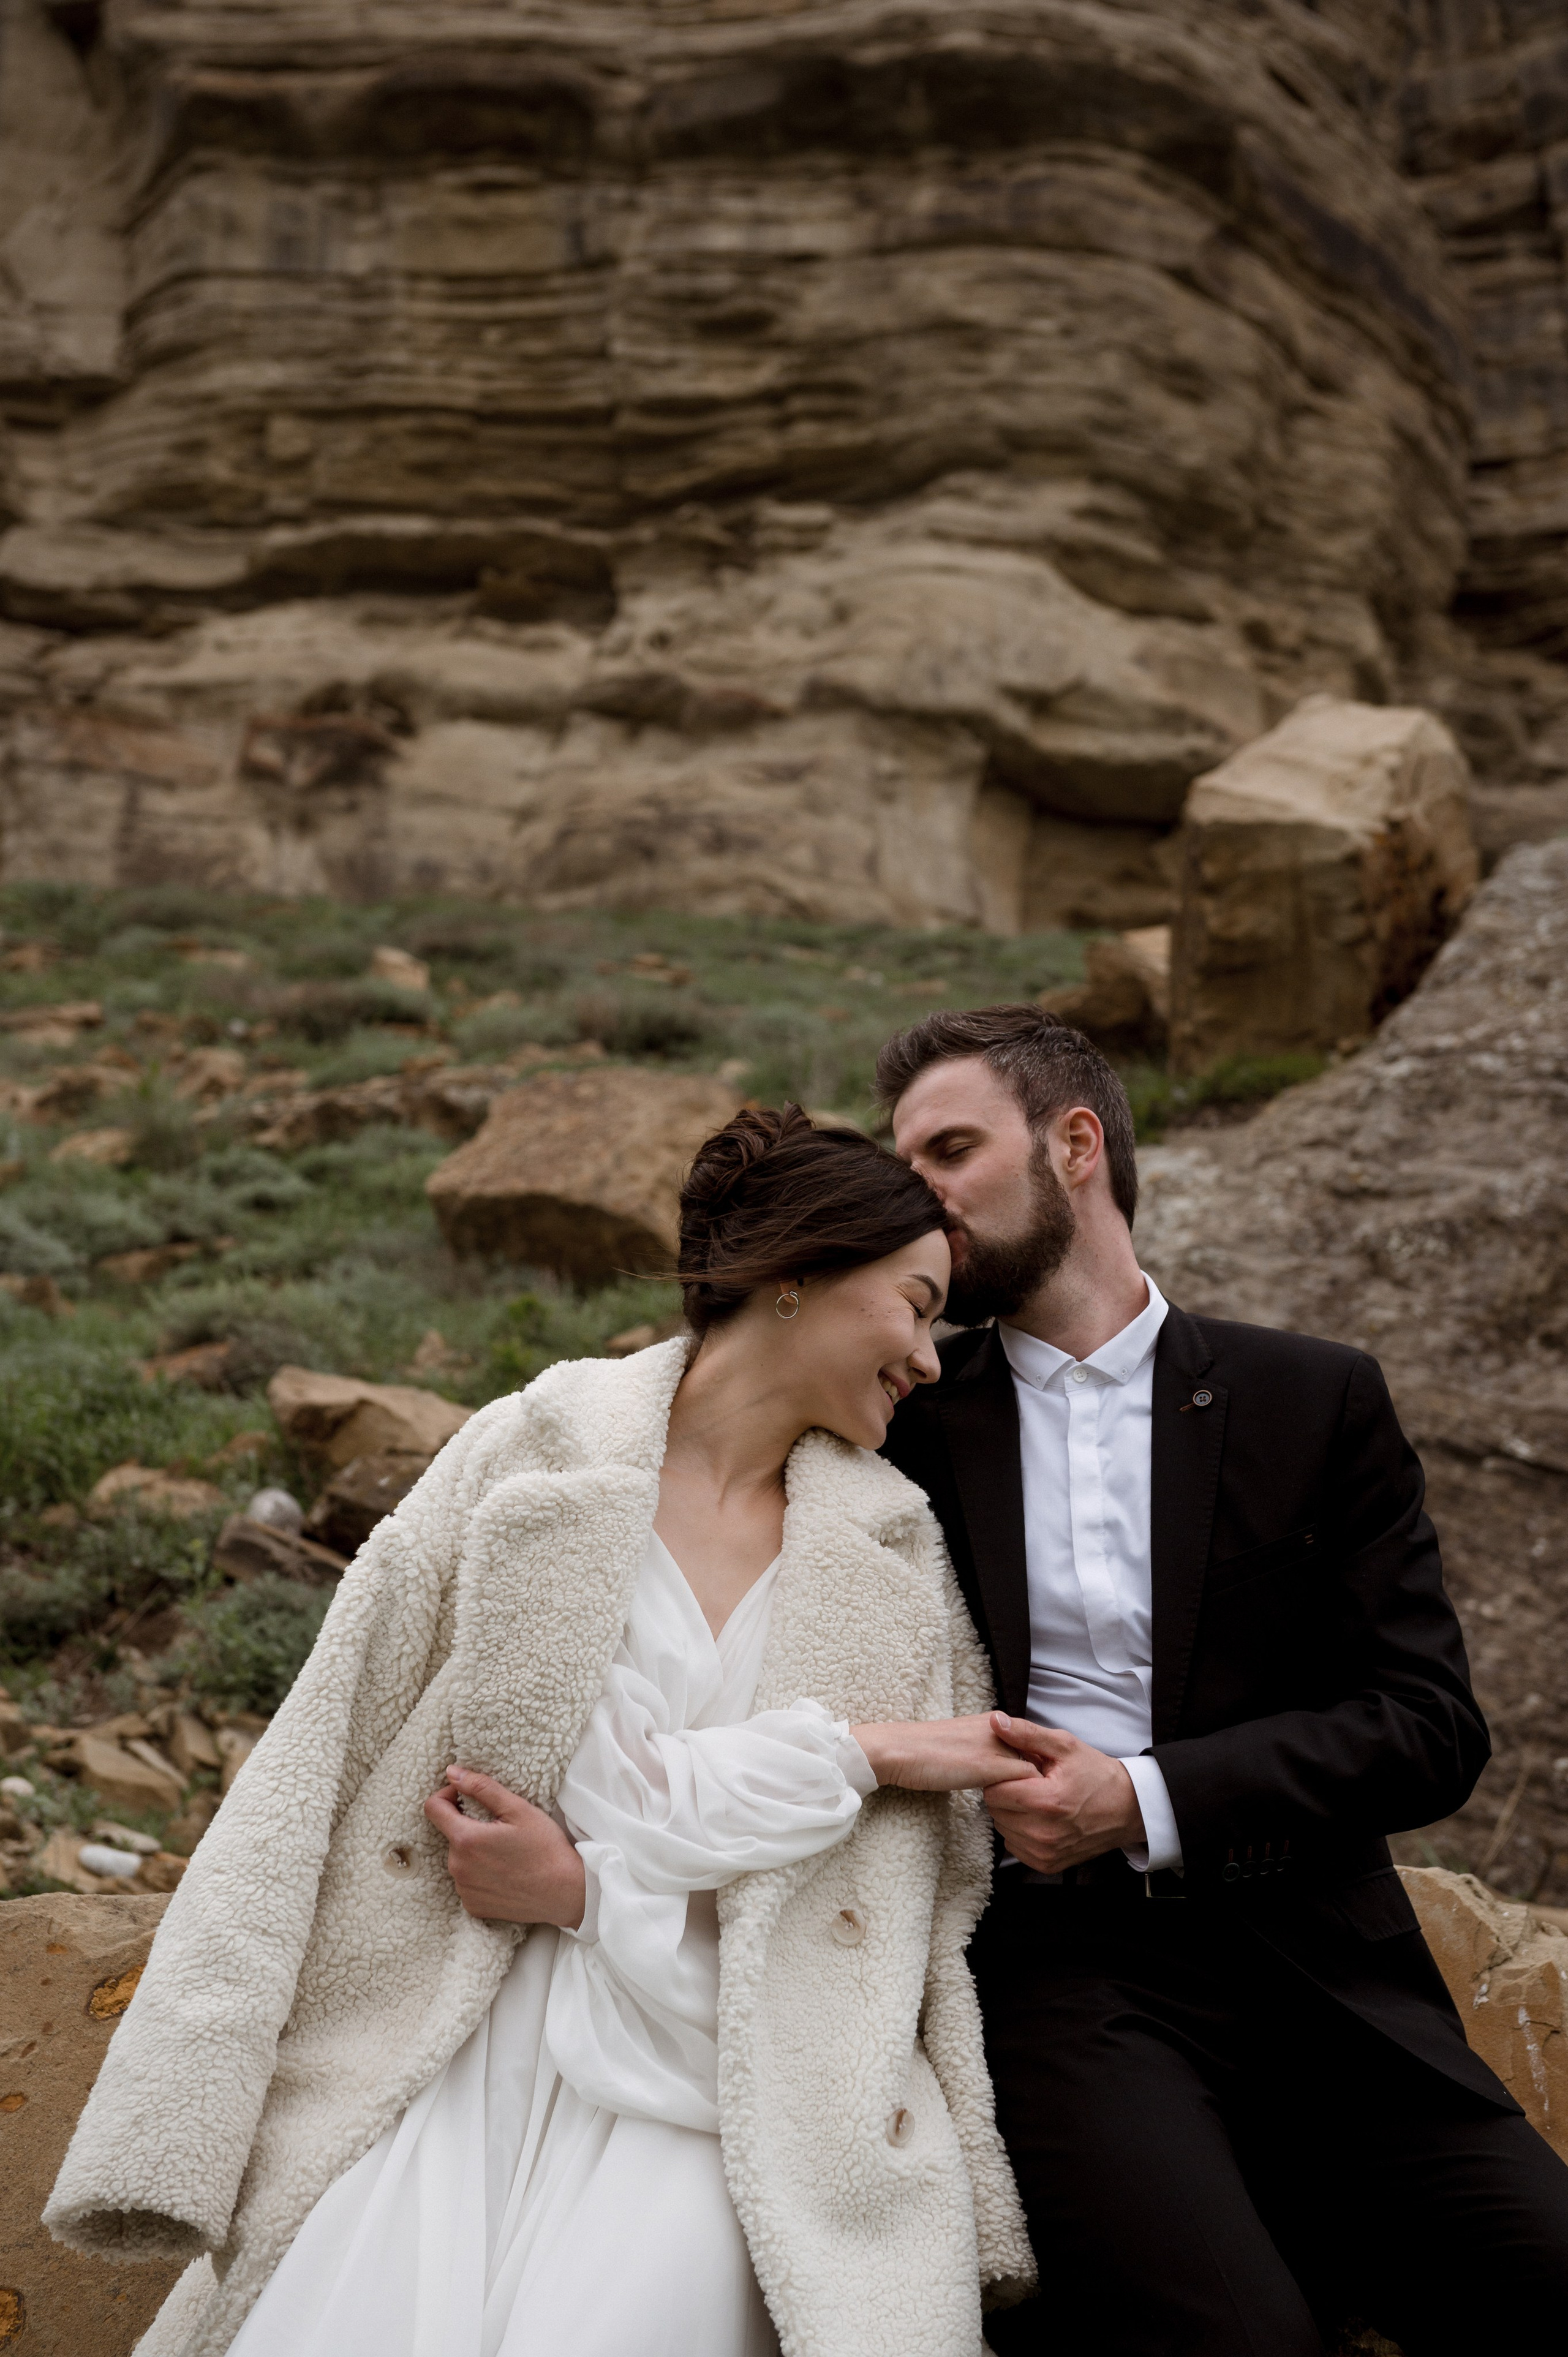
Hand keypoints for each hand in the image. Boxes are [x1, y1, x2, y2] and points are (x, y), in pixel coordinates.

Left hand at [424, 1765, 586, 1928]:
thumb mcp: (518, 1809)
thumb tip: (452, 1772)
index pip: (433, 1808)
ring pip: (459, 1859)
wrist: (565, 1892)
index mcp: (465, 1840)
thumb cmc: (545, 1848)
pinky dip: (479, 1875)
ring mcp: (464, 1890)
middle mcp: (457, 1868)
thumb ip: (481, 1788)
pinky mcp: (472, 1907)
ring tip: (505, 1853)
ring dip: (474, 1851)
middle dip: (469, 1826)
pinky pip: (467, 1882)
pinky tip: (504, 1874)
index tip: (465, 1796)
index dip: (447, 1795)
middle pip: (450, 1834)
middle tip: (501, 1829)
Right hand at [850, 1712, 1045, 1793]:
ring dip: (1040, 1791)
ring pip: (1037, 1771)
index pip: (1032, 1742)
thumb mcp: (964, 1742)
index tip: (1044, 1786)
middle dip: (1046, 1778)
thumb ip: (987, 1750)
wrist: (900, 1750)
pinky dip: (1029, 1800)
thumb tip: (1001, 1770)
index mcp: (994, 1720)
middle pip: (1040, 1755)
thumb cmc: (924, 1751)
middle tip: (1050, 1802)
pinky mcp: (990, 1767)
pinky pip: (1025, 1784)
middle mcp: (1001, 1729)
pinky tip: (1023, 1814)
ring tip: (1039, 1812)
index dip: (1039, 1766)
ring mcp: (997, 1747)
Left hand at [982, 1715, 1145, 1872]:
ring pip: (1003, 1828)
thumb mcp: (1065, 1746)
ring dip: (1011, 1813)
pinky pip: (1014, 1845)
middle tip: (1028, 1784)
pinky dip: (1020, 1831)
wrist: (1127, 1808)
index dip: (1002, 1776)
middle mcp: (1044, 1833)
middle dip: (1006, 1793)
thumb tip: (996, 1722)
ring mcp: (1046, 1852)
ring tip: (1035, 1800)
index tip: (1018, 1770)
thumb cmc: (1096, 1774)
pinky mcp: (1047, 1864)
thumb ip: (1027, 1734)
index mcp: (1047, 1801)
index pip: (994, 1791)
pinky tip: (1038, 1818)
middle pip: (996, 1810)